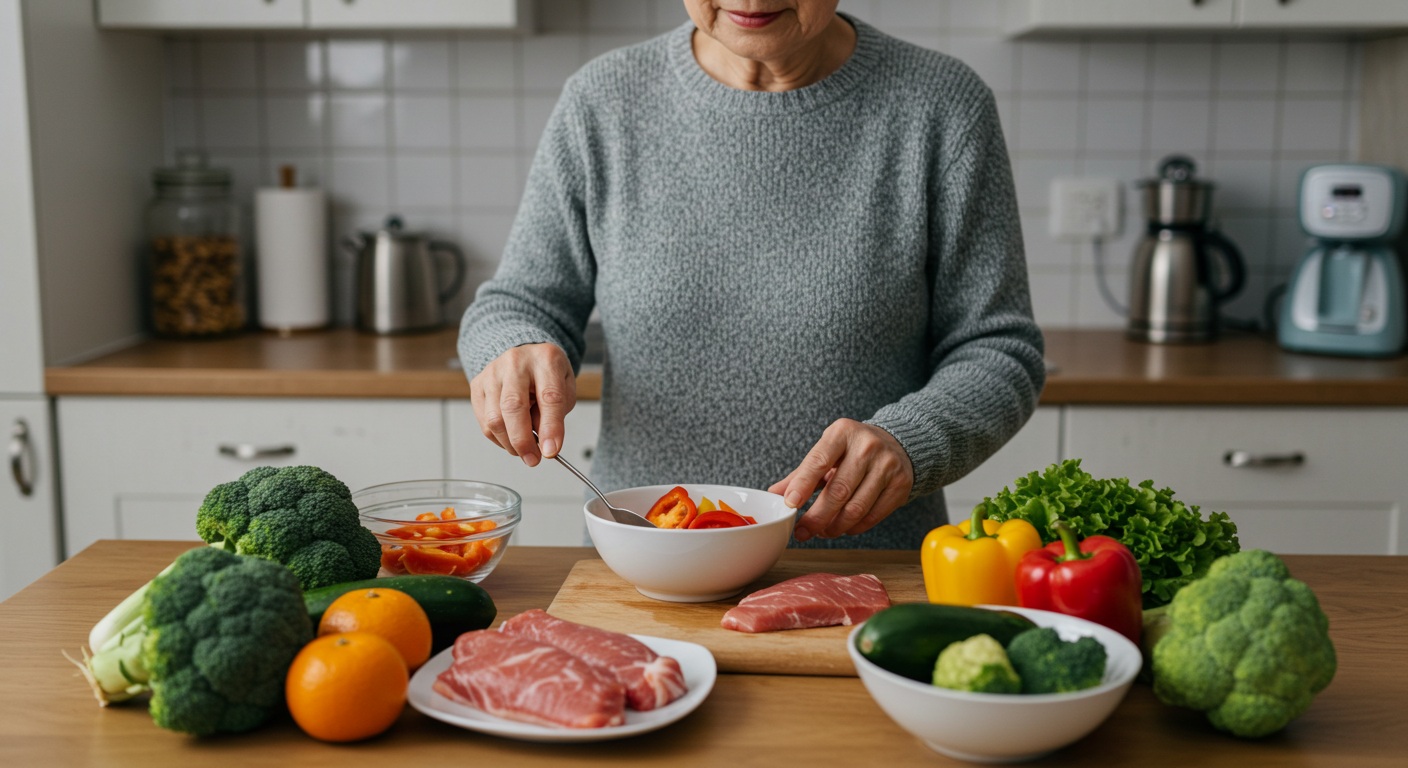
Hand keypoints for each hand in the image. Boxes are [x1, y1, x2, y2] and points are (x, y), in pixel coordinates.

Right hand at [469, 343, 576, 466]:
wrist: (526, 355)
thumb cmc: (547, 374)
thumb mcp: (565, 389)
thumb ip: (556, 414)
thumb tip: (543, 444)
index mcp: (545, 359)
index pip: (549, 397)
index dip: (550, 428)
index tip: (551, 451)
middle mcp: (515, 362)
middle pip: (513, 407)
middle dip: (523, 440)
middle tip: (533, 459)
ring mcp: (492, 372)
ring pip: (494, 418)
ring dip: (510, 443)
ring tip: (524, 450)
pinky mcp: (478, 384)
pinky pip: (484, 421)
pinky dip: (498, 438)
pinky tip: (510, 438)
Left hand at [768, 419, 913, 542]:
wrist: (898, 443)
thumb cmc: (853, 449)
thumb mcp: (827, 451)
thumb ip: (801, 473)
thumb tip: (774, 494)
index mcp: (842, 432)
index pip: (818, 461)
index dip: (803, 485)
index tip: (790, 504)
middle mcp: (867, 446)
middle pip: (838, 491)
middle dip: (817, 517)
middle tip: (803, 531)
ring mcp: (887, 465)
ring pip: (856, 508)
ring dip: (835, 527)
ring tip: (823, 532)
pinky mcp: (901, 485)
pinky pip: (873, 516)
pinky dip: (855, 528)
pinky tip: (844, 527)